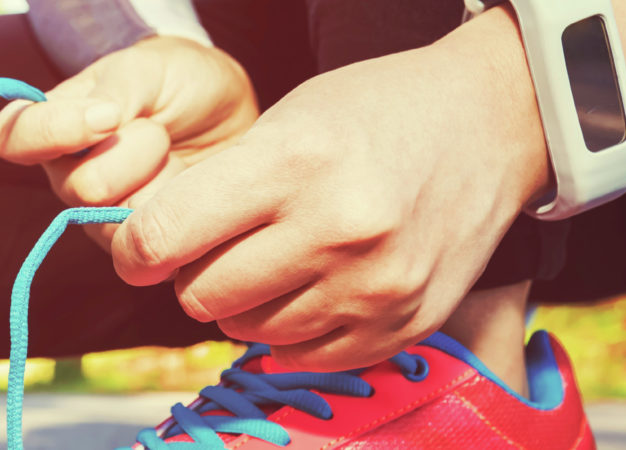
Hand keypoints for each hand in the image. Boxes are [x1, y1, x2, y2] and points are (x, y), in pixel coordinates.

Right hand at [0, 36, 256, 247]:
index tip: (106, 117)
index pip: (13, 139)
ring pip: (116, 221)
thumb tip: (98, 119)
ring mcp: (99, 218)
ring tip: (174, 156)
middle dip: (133, 154)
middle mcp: (67, 177)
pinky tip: (186, 189)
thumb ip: (115, 89)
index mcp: (53, 127)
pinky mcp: (138, 249)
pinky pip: (149, 248)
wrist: (227, 118)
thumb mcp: (146, 69)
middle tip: (159, 131)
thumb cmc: (176, 85)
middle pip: (80, 188)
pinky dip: (179, 214)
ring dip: (160, 182)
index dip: (51, 133)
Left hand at [109, 12, 550, 370]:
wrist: (491, 124)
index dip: (134, 249)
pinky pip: (301, 356)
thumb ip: (213, 190)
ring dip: (244, 303)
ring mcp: (374, 285)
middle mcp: (335, 229)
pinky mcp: (401, 324)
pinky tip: (312, 285)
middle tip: (219, 246)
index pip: (162, 238)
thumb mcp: (284, 122)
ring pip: (247, 330)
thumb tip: (145, 257)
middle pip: (200, 295)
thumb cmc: (372, 115)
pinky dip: (290, 330)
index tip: (139, 248)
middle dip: (193, 274)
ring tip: (278, 257)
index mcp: (292, 163)